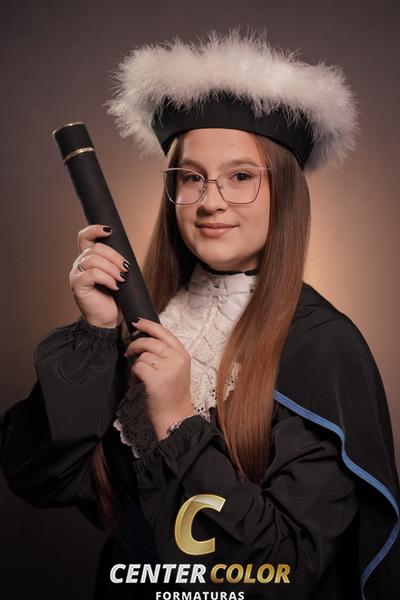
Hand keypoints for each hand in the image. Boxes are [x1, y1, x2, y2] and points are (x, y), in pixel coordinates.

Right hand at [69, 224, 130, 328]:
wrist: (109, 319)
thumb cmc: (115, 298)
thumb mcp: (118, 274)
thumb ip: (116, 261)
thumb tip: (124, 247)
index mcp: (88, 259)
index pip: (85, 237)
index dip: (95, 230)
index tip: (109, 231)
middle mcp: (79, 264)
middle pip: (95, 248)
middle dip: (114, 256)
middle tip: (126, 269)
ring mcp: (76, 274)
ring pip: (94, 259)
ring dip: (112, 269)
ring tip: (121, 279)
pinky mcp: (77, 285)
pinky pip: (92, 273)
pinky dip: (107, 278)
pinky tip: (115, 286)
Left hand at [124, 318, 194, 439]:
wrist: (175, 418)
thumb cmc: (172, 395)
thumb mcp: (177, 369)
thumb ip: (167, 353)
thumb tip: (146, 338)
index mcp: (183, 354)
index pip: (164, 332)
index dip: (148, 325)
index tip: (137, 322)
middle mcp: (177, 359)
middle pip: (150, 342)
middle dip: (135, 344)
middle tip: (129, 352)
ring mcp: (168, 369)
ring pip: (143, 355)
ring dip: (136, 363)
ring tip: (139, 375)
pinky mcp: (156, 379)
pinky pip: (138, 367)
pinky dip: (134, 374)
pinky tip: (138, 382)